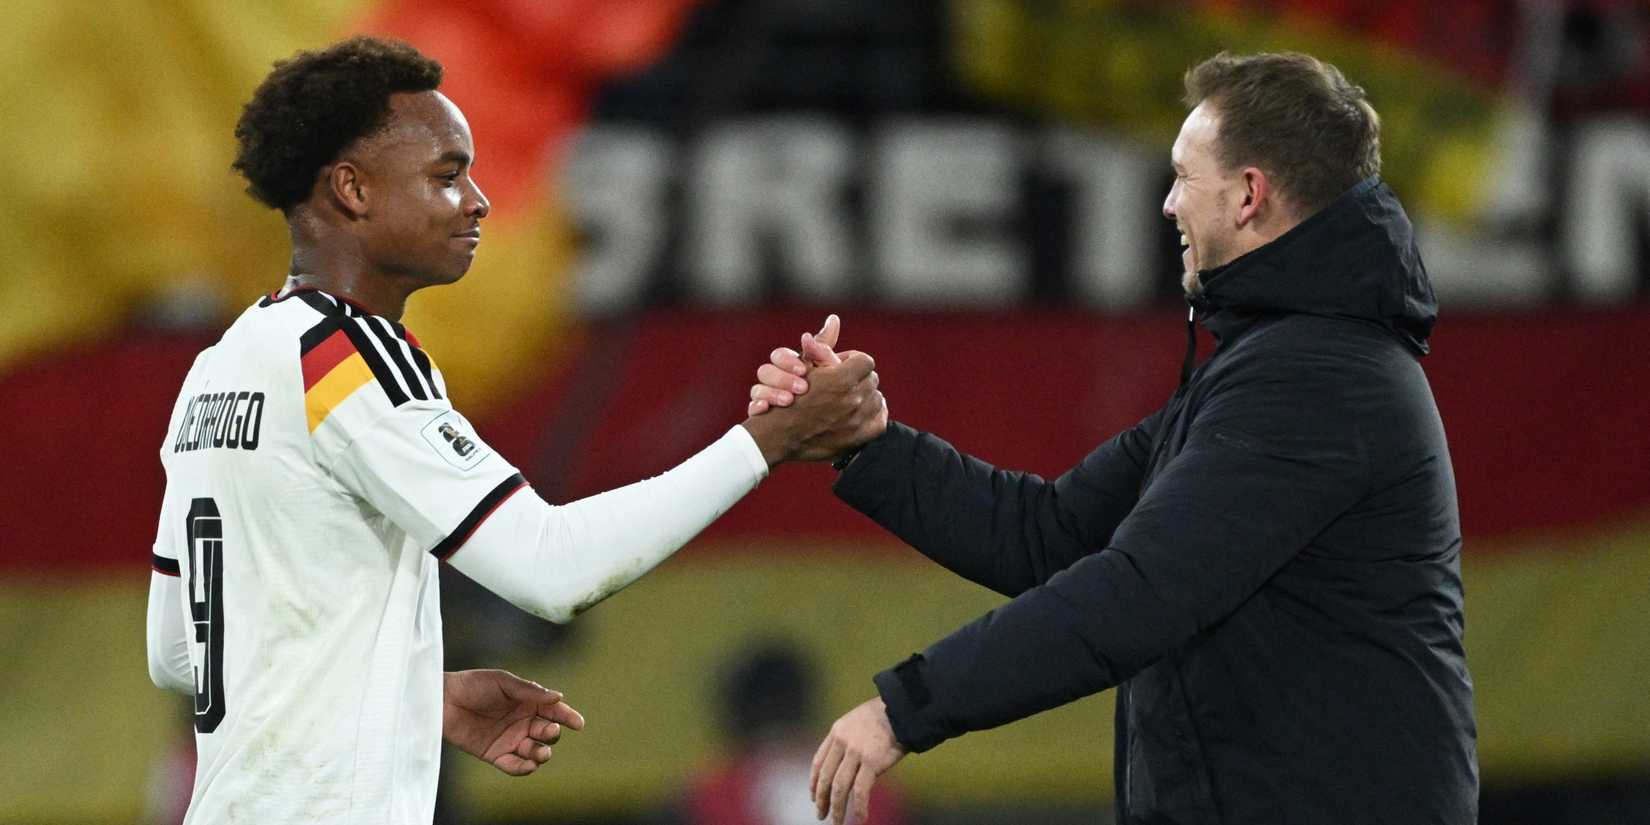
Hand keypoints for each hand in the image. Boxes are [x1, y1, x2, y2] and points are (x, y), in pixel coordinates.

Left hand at [443, 669, 585, 776]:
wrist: (442, 700)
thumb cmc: (472, 684)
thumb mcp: (503, 681)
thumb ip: (530, 691)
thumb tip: (558, 697)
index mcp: (528, 702)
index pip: (554, 711)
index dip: (568, 717)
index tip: (578, 723)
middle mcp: (522, 722)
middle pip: (547, 733)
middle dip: (551, 734)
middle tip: (547, 731)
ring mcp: (510, 739)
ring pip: (535, 752)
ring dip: (542, 754)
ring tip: (540, 753)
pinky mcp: (495, 754)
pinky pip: (514, 765)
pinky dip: (523, 768)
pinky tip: (528, 765)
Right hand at [740, 316, 887, 465]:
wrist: (781, 435)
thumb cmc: (788, 397)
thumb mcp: (802, 366)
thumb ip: (822, 346)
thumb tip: (834, 319)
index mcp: (842, 379)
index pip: (865, 361)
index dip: (853, 362)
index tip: (842, 367)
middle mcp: (854, 399)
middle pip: (871, 380)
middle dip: (858, 379)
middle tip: (844, 384)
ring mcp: (859, 420)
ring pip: (877, 398)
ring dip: (865, 396)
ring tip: (850, 398)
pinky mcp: (861, 437)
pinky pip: (881, 420)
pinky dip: (874, 414)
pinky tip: (861, 412)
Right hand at [748, 314, 841, 415]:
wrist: (824, 427)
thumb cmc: (828, 395)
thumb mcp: (830, 373)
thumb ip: (827, 350)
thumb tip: (834, 318)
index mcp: (788, 367)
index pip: (780, 356)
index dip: (788, 361)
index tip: (804, 370)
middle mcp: (774, 380)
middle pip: (765, 370)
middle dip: (782, 378)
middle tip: (802, 387)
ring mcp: (766, 398)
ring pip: (757, 389)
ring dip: (772, 392)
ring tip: (789, 400)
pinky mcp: (762, 417)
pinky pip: (752, 410)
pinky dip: (757, 407)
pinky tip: (766, 409)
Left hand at [811, 696, 905, 824]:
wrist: (903, 707)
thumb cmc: (887, 714)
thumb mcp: (858, 720)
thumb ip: (850, 739)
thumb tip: (848, 763)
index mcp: (837, 731)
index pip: (818, 761)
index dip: (814, 781)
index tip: (813, 796)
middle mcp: (842, 742)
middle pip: (826, 777)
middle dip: (822, 800)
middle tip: (821, 815)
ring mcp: (855, 752)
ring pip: (839, 788)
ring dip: (837, 809)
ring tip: (836, 823)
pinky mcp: (872, 762)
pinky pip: (860, 791)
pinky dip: (859, 808)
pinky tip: (860, 820)